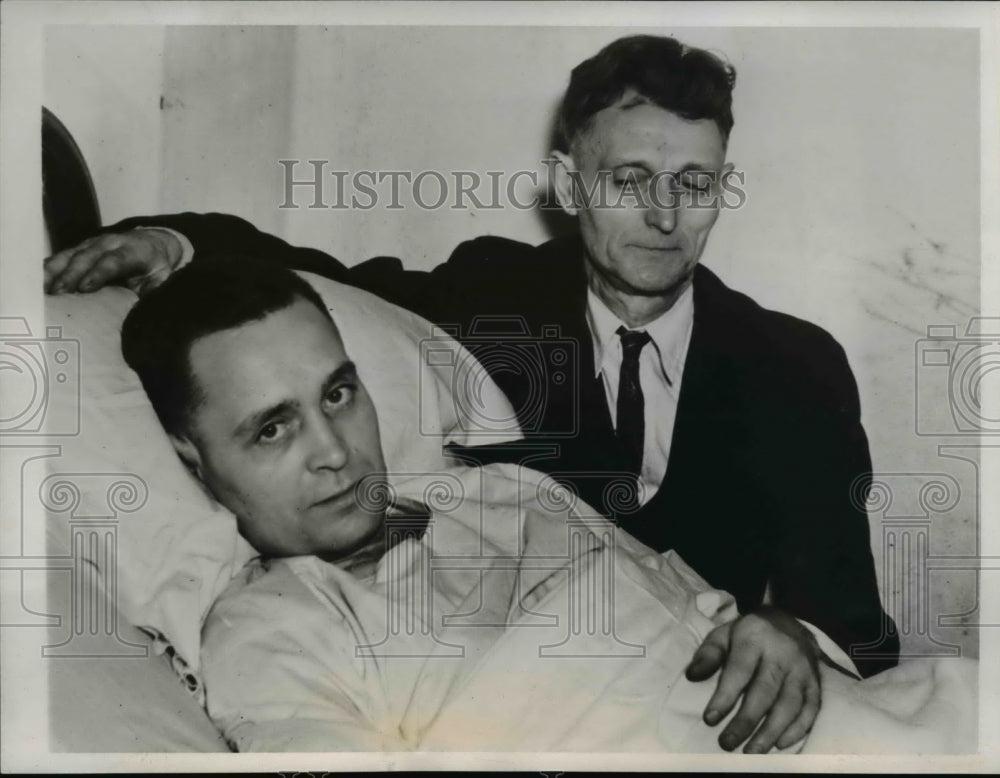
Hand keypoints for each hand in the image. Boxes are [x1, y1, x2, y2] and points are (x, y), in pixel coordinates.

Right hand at [44, 228, 181, 294]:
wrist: (152, 242)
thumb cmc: (156, 266)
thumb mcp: (163, 278)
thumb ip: (153, 291)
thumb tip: (143, 309)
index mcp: (131, 251)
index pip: (112, 261)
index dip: (98, 273)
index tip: (84, 288)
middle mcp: (108, 243)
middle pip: (86, 257)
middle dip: (70, 275)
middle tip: (57, 294)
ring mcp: (91, 244)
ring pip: (69, 255)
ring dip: (53, 272)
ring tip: (40, 289)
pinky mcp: (79, 248)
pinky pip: (61, 257)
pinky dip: (48, 269)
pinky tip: (35, 282)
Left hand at [685, 606, 820, 753]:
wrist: (790, 622)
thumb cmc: (749, 635)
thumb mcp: (724, 634)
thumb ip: (709, 654)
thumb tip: (692, 675)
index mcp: (755, 638)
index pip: (739, 670)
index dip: (725, 696)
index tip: (710, 719)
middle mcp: (782, 654)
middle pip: (765, 691)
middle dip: (746, 721)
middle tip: (727, 743)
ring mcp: (802, 670)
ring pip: (789, 704)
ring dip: (770, 731)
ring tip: (752, 750)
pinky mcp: (816, 683)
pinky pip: (811, 709)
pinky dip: (797, 729)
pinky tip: (780, 743)